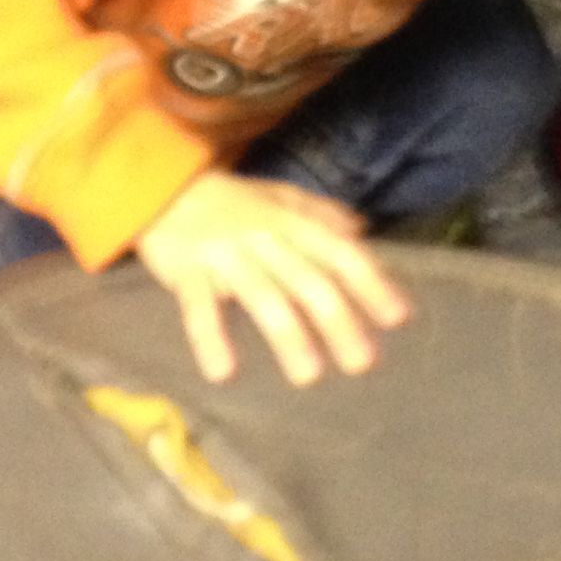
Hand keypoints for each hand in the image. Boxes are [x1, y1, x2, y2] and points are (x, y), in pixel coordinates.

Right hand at [134, 170, 410, 387]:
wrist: (161, 184)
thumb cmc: (230, 200)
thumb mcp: (279, 196)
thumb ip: (320, 214)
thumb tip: (362, 230)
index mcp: (290, 221)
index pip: (338, 252)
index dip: (371, 282)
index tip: (398, 318)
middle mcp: (264, 237)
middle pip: (308, 280)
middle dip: (338, 322)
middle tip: (363, 363)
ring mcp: (224, 254)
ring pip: (263, 296)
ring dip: (288, 336)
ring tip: (309, 376)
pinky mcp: (186, 270)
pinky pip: (200, 307)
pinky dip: (211, 337)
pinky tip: (224, 371)